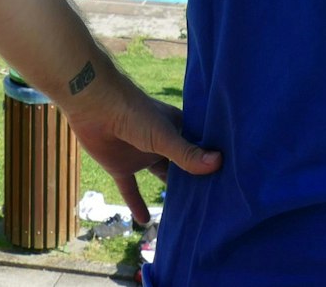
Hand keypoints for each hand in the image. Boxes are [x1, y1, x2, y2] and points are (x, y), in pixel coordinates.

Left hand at [65, 82, 220, 225]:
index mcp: (176, 129)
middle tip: (215, 203)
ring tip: (190, 214)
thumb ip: (186, 152)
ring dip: (170, 193)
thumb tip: (219, 164)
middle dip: (195, 182)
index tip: (231, 181)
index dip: (213, 163)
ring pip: (160, 177)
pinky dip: (136, 204)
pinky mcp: (120, 166)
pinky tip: (144, 221)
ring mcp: (141, 156)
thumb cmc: (133, 112)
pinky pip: (131, 189)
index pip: (200, 149)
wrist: (94, 104)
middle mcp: (162, 144)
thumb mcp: (163, 135)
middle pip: (182, 167)